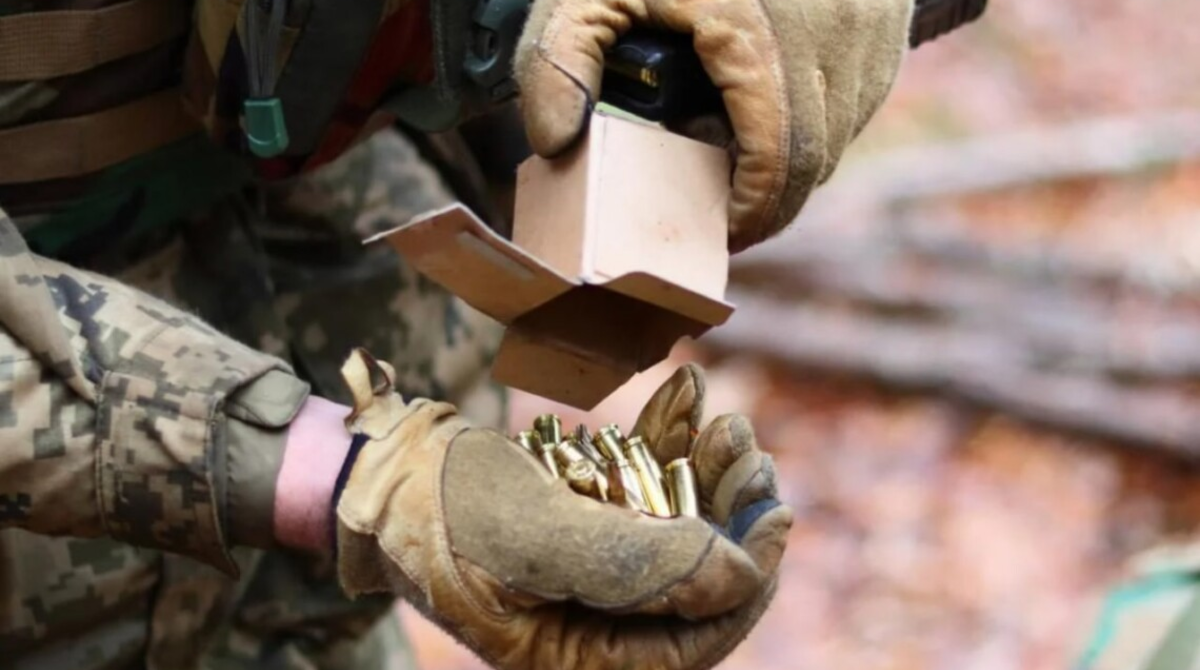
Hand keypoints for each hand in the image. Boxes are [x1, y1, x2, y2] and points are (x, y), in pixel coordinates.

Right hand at [333, 349, 791, 669]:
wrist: (375, 464)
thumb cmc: (437, 509)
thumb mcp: (532, 537)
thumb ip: (635, 564)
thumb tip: (741, 576)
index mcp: (576, 656)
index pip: (691, 643)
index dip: (746, 584)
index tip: (778, 518)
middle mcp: (588, 622)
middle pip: (692, 581)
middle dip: (731, 517)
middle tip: (754, 457)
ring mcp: (585, 567)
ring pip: (672, 527)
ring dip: (704, 472)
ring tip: (725, 422)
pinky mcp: (577, 518)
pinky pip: (635, 487)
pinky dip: (660, 443)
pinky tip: (686, 396)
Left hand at [514, 0, 913, 252]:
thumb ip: (559, 58)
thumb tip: (555, 142)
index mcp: (764, 40)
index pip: (782, 162)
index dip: (755, 213)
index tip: (723, 233)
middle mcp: (835, 38)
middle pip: (818, 158)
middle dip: (772, 197)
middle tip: (722, 210)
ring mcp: (870, 24)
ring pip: (844, 127)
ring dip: (796, 155)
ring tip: (738, 152)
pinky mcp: (885, 13)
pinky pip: (860, 88)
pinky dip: (820, 111)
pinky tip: (769, 99)